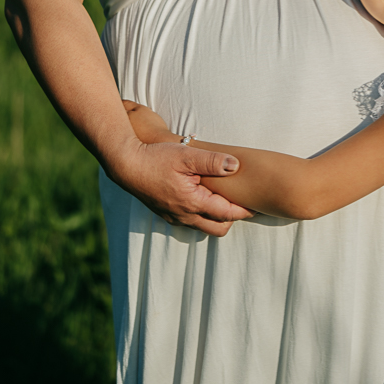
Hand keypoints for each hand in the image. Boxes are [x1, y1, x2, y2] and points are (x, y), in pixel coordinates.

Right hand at [110, 136, 252, 237]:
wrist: (126, 165)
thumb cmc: (156, 158)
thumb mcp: (187, 155)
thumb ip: (213, 161)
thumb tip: (235, 166)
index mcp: (192, 203)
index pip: (226, 214)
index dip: (244, 210)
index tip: (257, 204)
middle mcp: (184, 216)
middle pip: (217, 228)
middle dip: (233, 219)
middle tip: (244, 204)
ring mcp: (173, 216)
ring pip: (203, 226)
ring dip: (217, 217)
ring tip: (226, 201)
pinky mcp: (165, 213)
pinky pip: (190, 221)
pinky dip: (202, 215)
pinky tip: (204, 198)